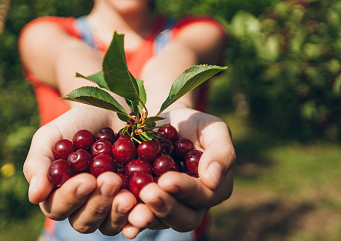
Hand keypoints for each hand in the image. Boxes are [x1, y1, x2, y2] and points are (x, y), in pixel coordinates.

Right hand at [23, 106, 136, 235]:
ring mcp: (110, 208)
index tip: (86, 180)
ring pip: (109, 226)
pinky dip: (139, 219)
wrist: (117, 108)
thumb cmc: (79, 123)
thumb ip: (39, 162)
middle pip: (84, 221)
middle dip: (97, 203)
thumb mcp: (53, 135)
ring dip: (118, 214)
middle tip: (111, 180)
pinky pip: (136, 219)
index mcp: (59, 194)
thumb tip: (34, 196)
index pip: (58, 208)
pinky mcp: (136, 203)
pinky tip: (144, 212)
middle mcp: (83, 207)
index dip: (71, 197)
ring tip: (128, 196)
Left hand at [122, 108, 234, 238]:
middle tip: (148, 193)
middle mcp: (190, 205)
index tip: (167, 179)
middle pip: (182, 218)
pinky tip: (119, 217)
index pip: (202, 196)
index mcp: (212, 189)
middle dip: (164, 206)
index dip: (186, 190)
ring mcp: (165, 207)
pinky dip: (126, 220)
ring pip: (158, 221)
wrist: (161, 118)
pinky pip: (135, 218)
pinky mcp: (142, 205)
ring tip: (129, 202)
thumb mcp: (212, 128)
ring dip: (144, 216)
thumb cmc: (192, 123)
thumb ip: (221, 151)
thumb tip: (212, 178)